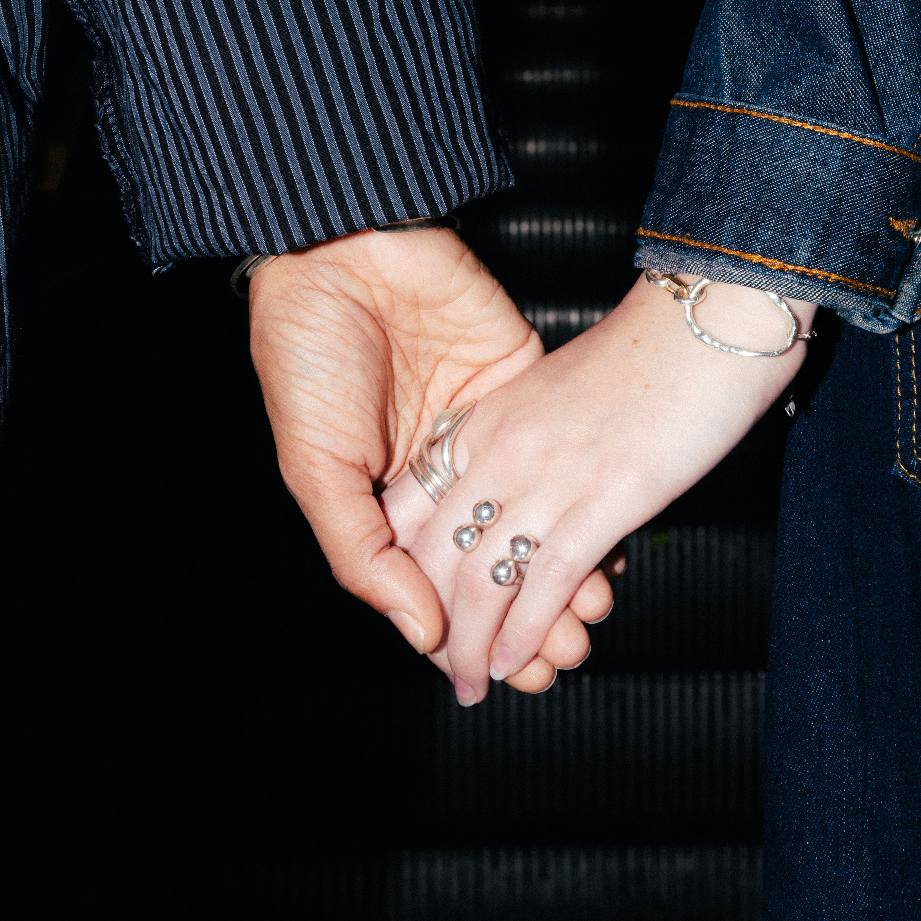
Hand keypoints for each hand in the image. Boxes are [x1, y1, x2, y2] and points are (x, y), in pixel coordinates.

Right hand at [248, 224, 615, 688]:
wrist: (344, 243)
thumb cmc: (307, 352)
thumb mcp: (316, 467)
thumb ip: (365, 554)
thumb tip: (422, 634)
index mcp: (381, 499)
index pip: (433, 586)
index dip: (469, 636)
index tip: (507, 677)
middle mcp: (436, 474)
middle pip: (495, 563)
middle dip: (530, 618)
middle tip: (564, 659)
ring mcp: (485, 431)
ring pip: (537, 519)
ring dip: (567, 571)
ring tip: (592, 614)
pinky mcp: (523, 384)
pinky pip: (562, 455)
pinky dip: (588, 500)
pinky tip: (614, 544)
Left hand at [381, 274, 815, 701]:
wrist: (710, 321)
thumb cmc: (647, 361)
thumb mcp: (554, 399)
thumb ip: (523, 449)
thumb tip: (516, 510)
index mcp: (484, 420)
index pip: (411, 509)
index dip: (403, 572)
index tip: (416, 614)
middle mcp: (502, 448)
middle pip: (435, 554)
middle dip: (432, 625)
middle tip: (443, 669)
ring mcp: (550, 473)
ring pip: (482, 578)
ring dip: (473, 646)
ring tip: (476, 684)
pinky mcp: (604, 495)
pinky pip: (543, 578)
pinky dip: (525, 630)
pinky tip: (516, 659)